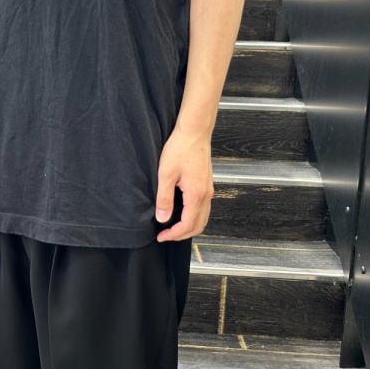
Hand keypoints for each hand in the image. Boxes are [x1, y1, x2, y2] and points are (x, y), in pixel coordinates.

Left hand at [155, 124, 213, 241]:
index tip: (161, 236)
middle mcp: (206, 195)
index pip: (187, 225)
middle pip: (198, 225)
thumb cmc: (180, 148)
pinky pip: (204, 208)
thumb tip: (162, 218)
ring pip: (203, 218)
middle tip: (166, 235)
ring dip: (189, 227)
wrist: (194, 132)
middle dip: (182, 234)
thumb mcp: (166, 174)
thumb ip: (164, 198)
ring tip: (173, 227)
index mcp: (196, 195)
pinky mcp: (207, 184)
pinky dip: (194, 217)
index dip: (174, 234)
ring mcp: (209, 190)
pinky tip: (181, 213)